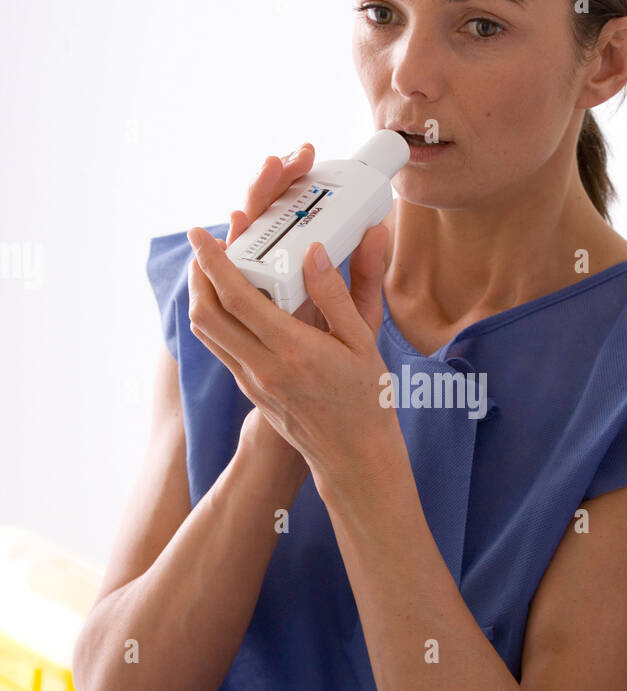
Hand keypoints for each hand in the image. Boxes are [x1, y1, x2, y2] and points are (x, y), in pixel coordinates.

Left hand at [186, 149, 400, 497]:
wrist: (354, 456)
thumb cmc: (366, 399)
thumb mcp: (363, 342)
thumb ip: (337, 295)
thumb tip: (315, 251)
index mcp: (293, 350)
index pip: (236, 297)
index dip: (212, 262)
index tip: (200, 234)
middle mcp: (263, 366)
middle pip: (206, 313)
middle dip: (197, 274)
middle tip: (204, 247)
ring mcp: (252, 381)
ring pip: (207, 332)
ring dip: (202, 296)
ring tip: (213, 269)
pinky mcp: (251, 390)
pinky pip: (222, 347)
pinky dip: (218, 318)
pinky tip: (234, 303)